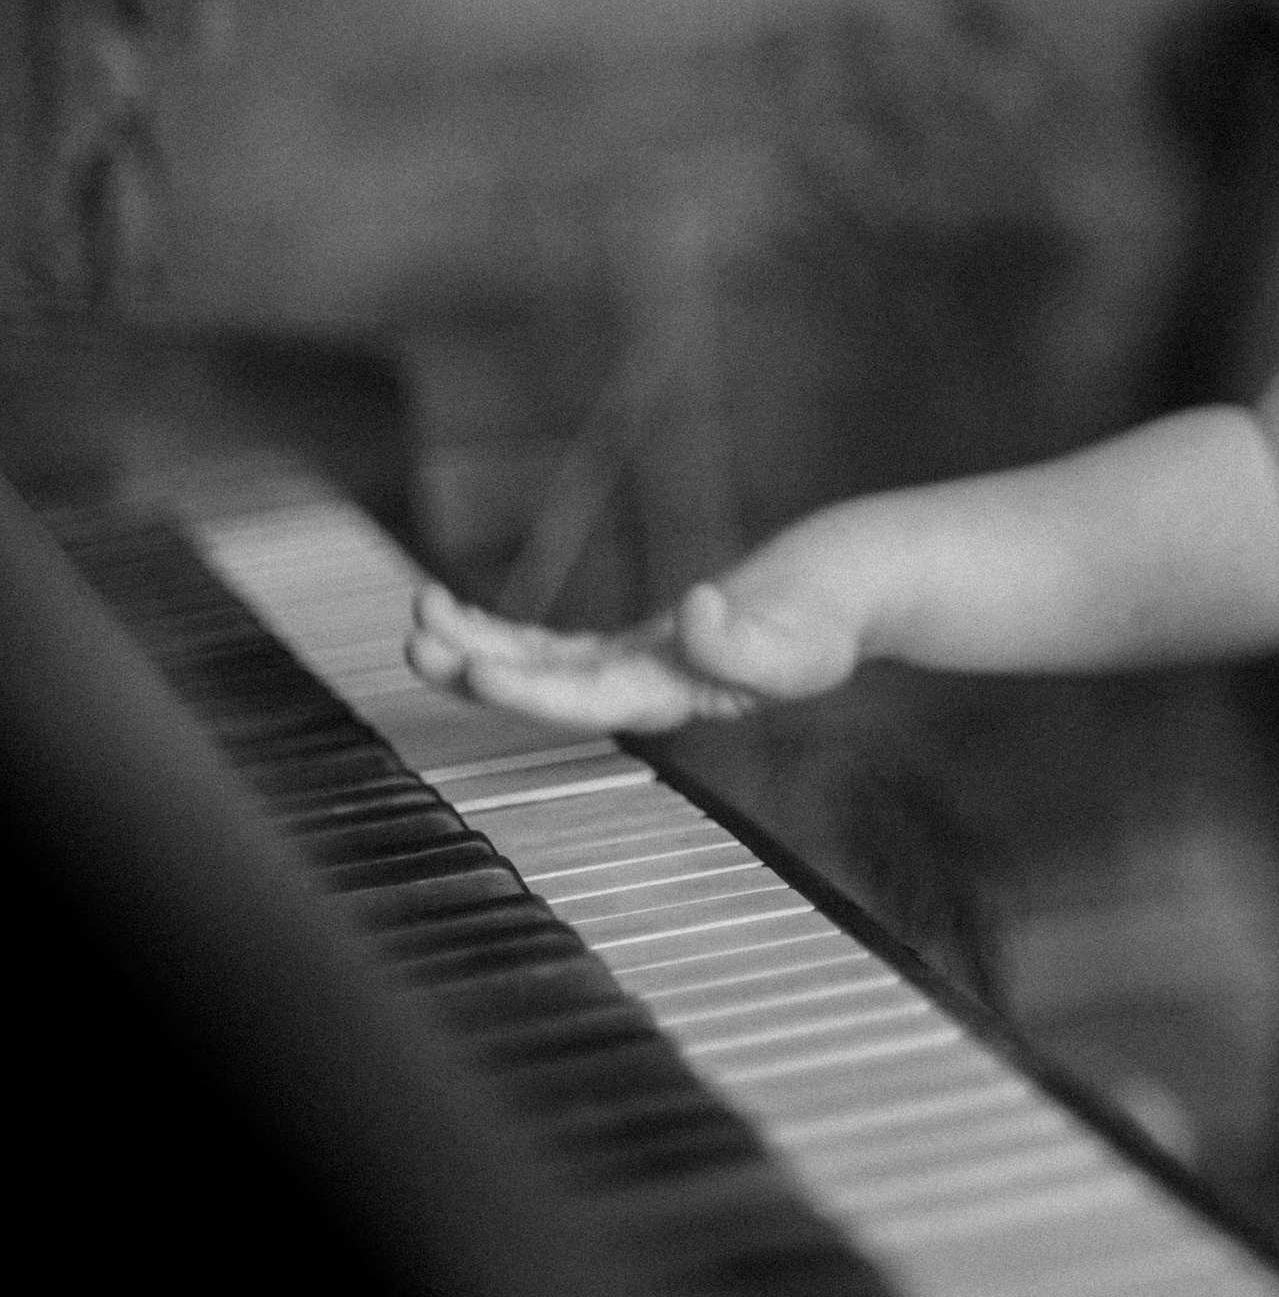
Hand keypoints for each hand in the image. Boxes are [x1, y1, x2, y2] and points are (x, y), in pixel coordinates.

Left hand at [408, 548, 863, 732]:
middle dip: (477, 670)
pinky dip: (501, 632)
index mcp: (675, 696)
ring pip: (533, 668)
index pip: (589, 702)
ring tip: (420, 615)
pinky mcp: (627, 646)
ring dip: (474, 648)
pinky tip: (455, 614)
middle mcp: (640, 692)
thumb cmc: (825, 619)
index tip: (477, 668)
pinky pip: (546, 647)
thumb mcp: (799, 639)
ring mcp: (628, 671)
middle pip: (542, 692)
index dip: (530, 691)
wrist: (841, 594)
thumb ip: (745, 642)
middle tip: (418, 642)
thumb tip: (691, 615)